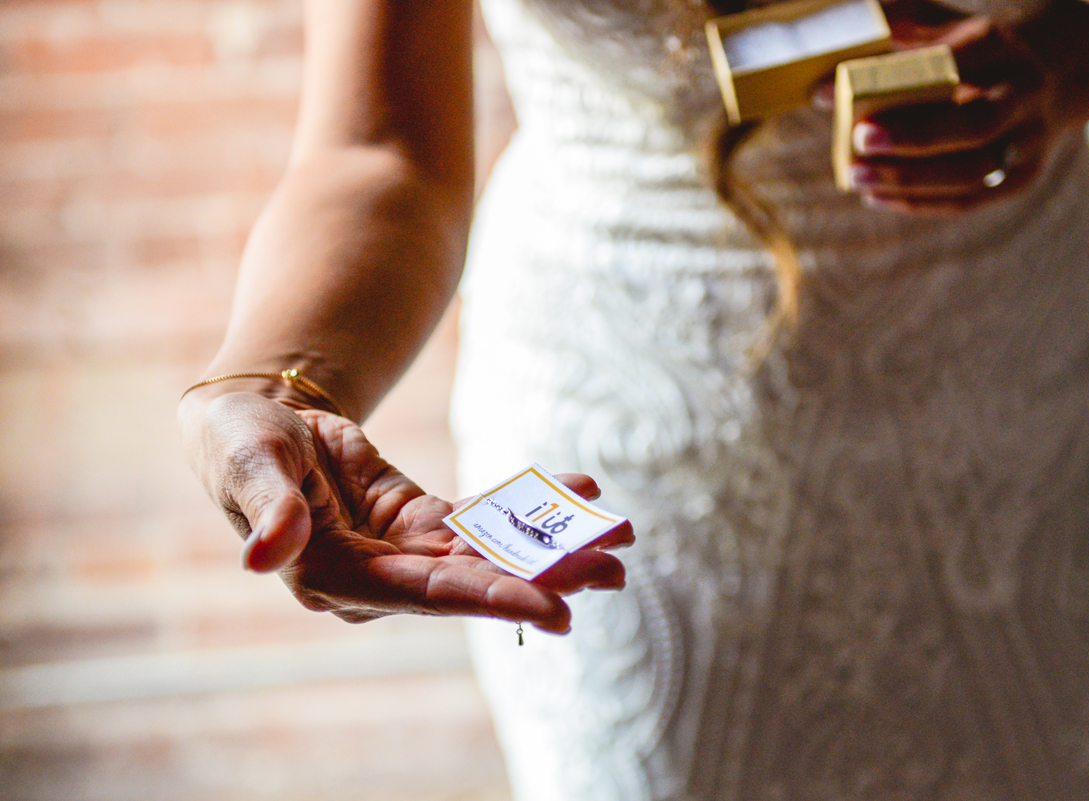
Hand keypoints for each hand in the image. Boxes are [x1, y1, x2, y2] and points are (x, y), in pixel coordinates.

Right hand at [178, 390, 632, 631]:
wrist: (254, 420)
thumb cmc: (239, 442)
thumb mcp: (249, 463)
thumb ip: (267, 508)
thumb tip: (268, 557)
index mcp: (339, 578)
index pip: (430, 595)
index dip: (494, 599)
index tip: (559, 609)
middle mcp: (381, 576)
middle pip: (476, 580)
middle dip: (546, 577)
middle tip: (616, 570)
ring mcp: (405, 550)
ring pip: (489, 553)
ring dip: (552, 545)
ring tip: (619, 534)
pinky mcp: (420, 522)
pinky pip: (483, 516)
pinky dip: (528, 503)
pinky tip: (579, 488)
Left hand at [826, 4, 1071, 213]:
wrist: (1037, 78)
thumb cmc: (960, 50)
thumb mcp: (933, 23)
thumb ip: (888, 34)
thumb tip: (821, 84)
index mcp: (999, 45)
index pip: (950, 62)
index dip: (894, 79)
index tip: (836, 91)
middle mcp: (1025, 92)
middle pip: (976, 125)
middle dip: (915, 137)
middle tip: (859, 140)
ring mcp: (1028, 140)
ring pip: (973, 172)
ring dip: (910, 179)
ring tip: (856, 177)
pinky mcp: (1019, 178)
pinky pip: (968, 199)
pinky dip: (919, 202)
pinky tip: (876, 196)